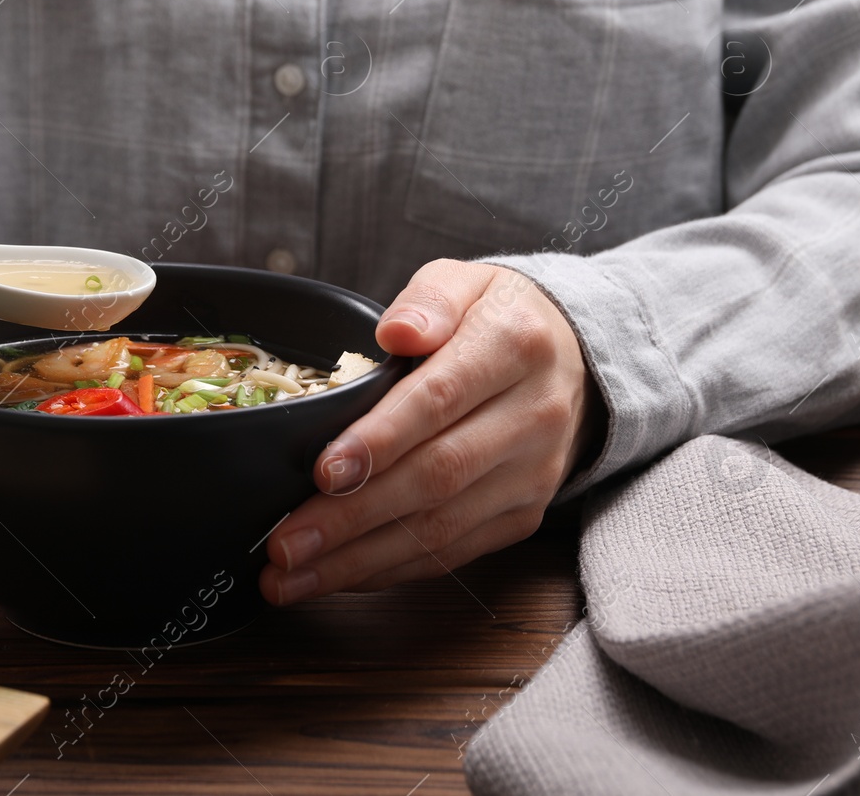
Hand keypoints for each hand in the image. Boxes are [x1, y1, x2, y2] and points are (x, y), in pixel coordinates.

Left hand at [260, 260, 602, 604]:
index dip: (381, 439)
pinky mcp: (522, 516)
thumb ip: (428, 300)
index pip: (440, 399)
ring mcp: (532, 475)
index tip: (326, 471)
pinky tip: (336, 577)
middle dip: (353, 517)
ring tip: (290, 577)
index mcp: (514, 347)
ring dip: (358, 560)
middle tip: (284, 544)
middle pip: (436, 475)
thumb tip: (398, 333)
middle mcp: (533, 417)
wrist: (574, 361)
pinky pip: (451, 553)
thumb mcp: (464, 281)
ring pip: (440, 529)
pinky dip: (388, 570)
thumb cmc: (493, 320)